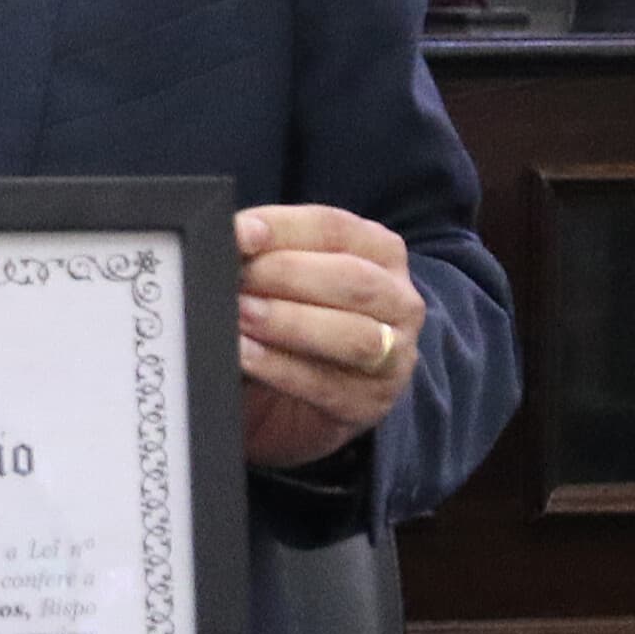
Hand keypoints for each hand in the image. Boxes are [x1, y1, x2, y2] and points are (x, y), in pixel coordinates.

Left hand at [235, 204, 422, 470]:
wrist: (285, 405)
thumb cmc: (284, 327)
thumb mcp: (277, 281)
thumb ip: (262, 254)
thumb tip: (236, 234)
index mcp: (379, 252)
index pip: (334, 228)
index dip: (283, 228)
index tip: (239, 234)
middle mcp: (399, 301)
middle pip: (351, 279)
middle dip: (287, 275)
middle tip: (235, 279)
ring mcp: (394, 356)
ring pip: (353, 335)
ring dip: (289, 323)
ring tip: (240, 316)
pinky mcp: (371, 404)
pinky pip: (328, 385)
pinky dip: (280, 369)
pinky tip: (245, 356)